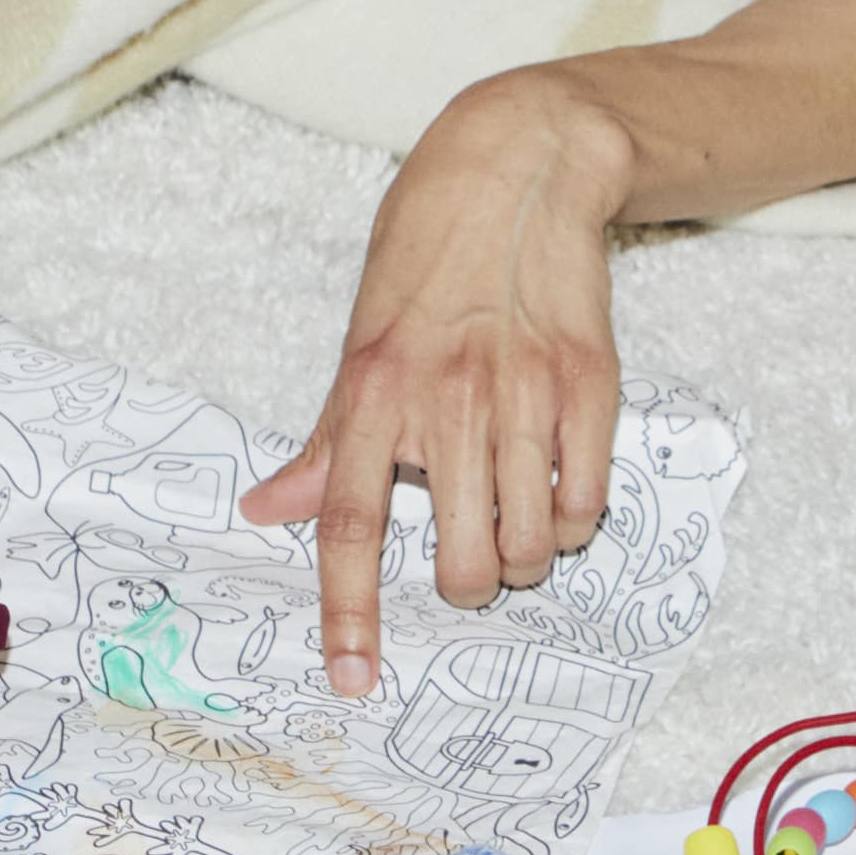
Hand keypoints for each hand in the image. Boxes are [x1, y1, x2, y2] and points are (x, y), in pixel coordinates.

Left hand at [242, 71, 633, 695]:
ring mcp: (523, 395)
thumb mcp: (359, 349)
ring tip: (517, 519)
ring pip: (530, 546)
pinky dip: (575, 520)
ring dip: (524, 557)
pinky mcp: (590, 387)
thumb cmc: (425, 267)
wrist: (516, 176)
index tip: (351, 678)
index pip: (351, 527)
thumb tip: (264, 511)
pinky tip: (559, 487)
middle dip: (466, 584)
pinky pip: (587, 504)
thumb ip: (325, 445)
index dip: (348, 613)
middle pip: (458, 559)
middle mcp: (445, 401)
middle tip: (467, 557)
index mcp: (372, 396)